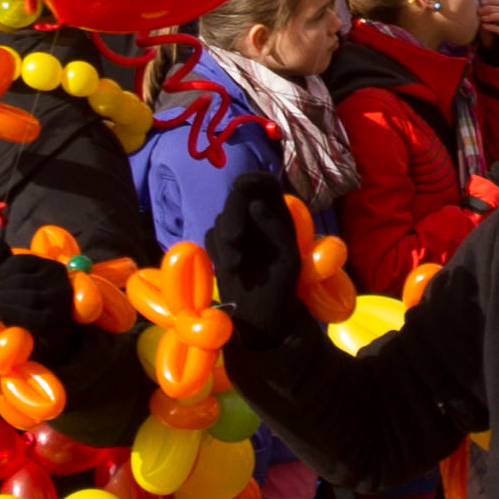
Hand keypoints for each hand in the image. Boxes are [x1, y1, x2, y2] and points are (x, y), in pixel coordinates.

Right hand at [207, 172, 309, 341]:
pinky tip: (231, 269)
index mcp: (280, 217)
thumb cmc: (281, 288)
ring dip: (226, 240)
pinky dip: (218, 250)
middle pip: (238, 197)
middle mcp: (258, 220)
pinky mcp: (222, 247)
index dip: (253, 179)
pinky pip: (211, 235)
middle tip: (234, 239)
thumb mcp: (287, 258)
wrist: (261, 318)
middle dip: (232, 215)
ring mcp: (239, 233)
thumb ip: (275, 228)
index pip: (265, 184)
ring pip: (222, 218)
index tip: (241, 186)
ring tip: (236, 266)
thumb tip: (254, 205)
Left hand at [475, 0, 498, 56]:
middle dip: (490, 9)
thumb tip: (479, 3)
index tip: (482, 3)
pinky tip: (484, 26)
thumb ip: (486, 13)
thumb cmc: (490, 34)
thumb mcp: (488, 21)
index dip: (494, 1)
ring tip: (482, 18)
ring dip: (493, 16)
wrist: (495, 50)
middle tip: (479, 12)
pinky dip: (493, 27)